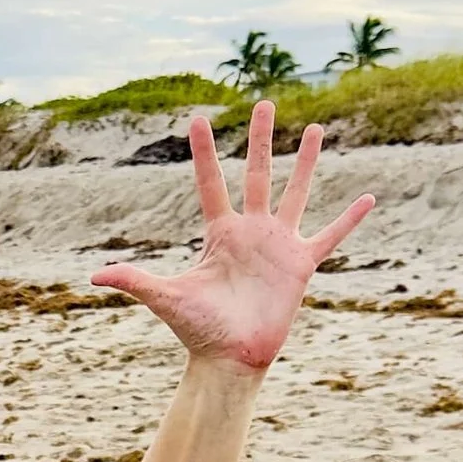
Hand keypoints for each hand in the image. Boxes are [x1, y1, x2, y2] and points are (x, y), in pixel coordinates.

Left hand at [88, 102, 374, 371]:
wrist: (230, 359)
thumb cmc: (198, 331)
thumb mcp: (166, 299)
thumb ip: (134, 281)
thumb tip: (94, 275)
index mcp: (219, 234)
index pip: (211, 182)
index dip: (204, 152)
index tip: (198, 118)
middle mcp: (250, 232)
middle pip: (256, 173)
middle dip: (260, 138)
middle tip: (264, 102)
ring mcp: (278, 245)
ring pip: (295, 192)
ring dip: (305, 162)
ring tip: (315, 128)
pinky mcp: (301, 265)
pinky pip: (330, 236)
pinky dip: (349, 219)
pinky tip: (369, 198)